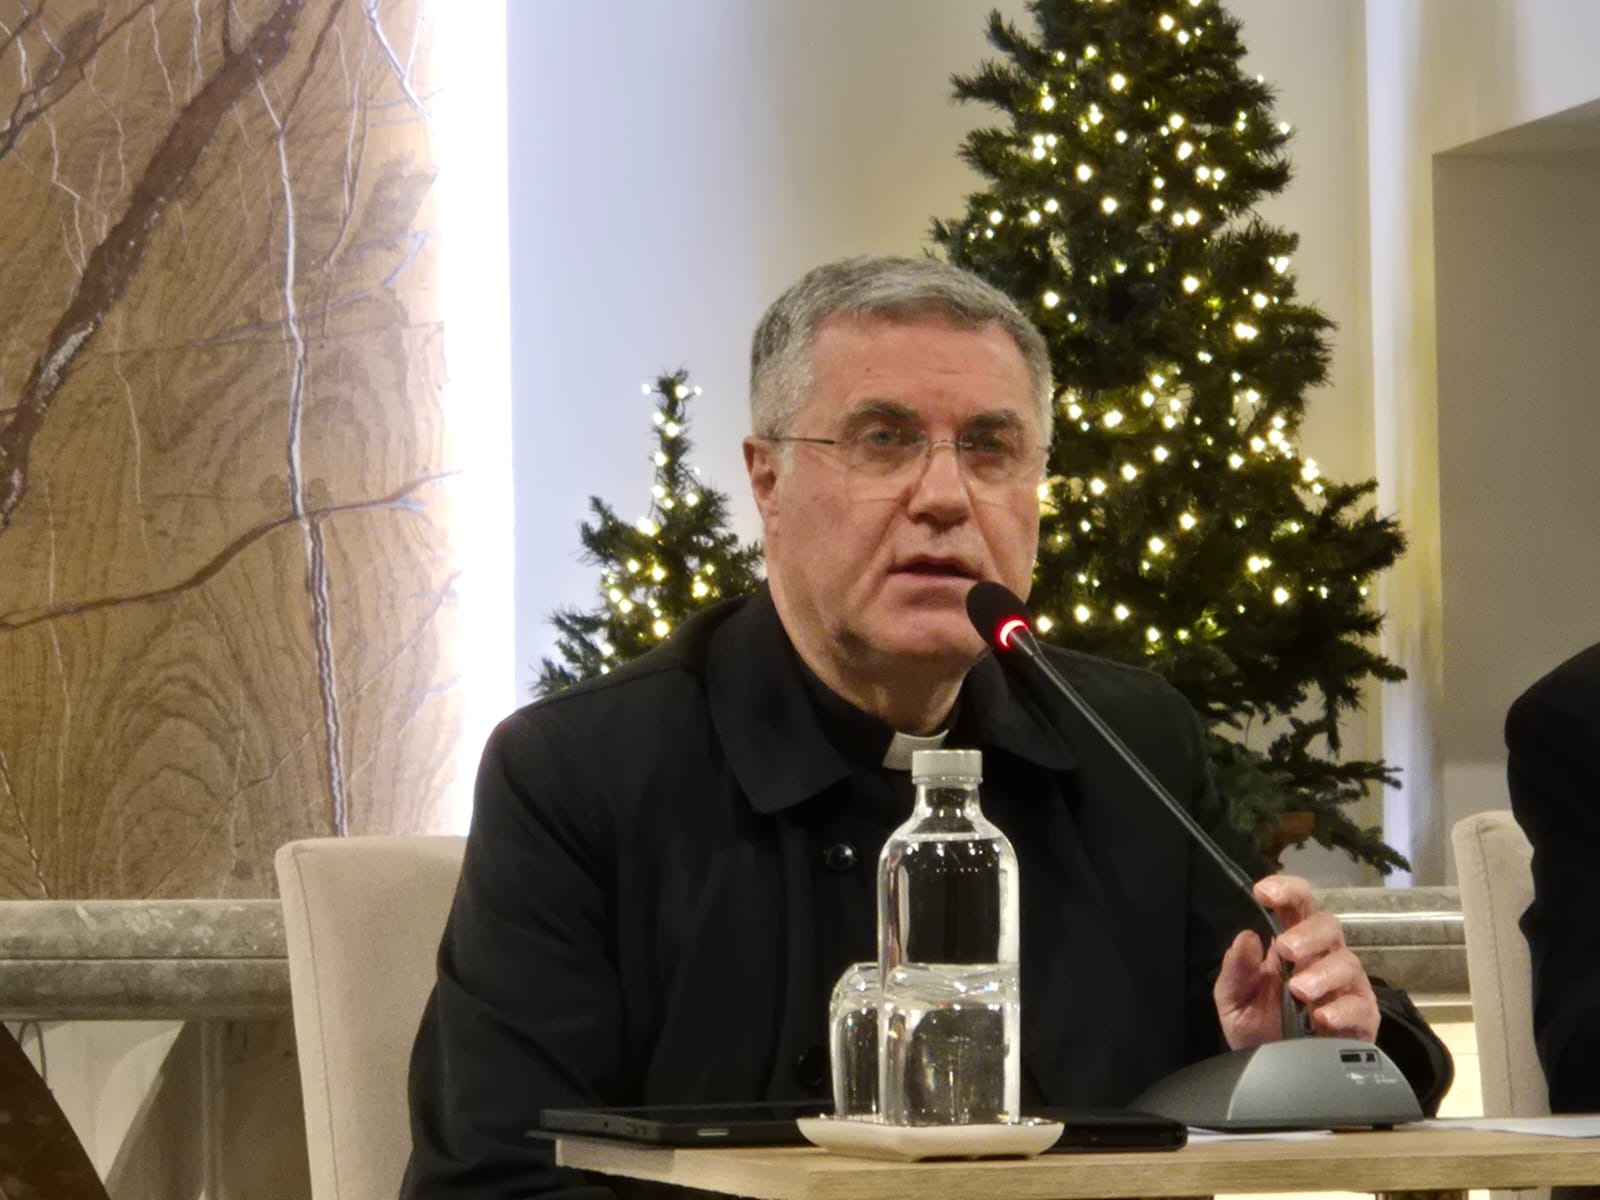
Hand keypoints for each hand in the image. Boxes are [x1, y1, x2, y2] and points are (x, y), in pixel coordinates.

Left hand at [1212, 873, 1379, 1049]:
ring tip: (1299, 989)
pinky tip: (1321, 1017)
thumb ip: (1236, 969)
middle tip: (1285, 949)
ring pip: (1347, 962)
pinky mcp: (1361, 1018)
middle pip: (1328, 925)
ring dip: (1322, 973)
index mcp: (1289, 945)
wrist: (1275, 1079)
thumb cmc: (1257, 1029)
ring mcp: (1344, 987)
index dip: (1286, 890)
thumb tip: (1246, 937)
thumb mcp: (1233, 1000)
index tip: (1265, 891)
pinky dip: (1342, 1009)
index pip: (1296, 905)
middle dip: (1307, 933)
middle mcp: (1321, 958)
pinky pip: (1362, 1006)